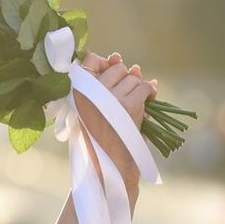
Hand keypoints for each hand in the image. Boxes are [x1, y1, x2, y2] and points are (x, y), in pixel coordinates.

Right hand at [75, 51, 158, 186]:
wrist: (106, 166)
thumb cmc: (95, 142)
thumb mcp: (84, 112)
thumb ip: (97, 84)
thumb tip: (117, 57)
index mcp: (75, 93)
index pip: (89, 61)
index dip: (103, 62)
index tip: (110, 65)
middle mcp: (90, 92)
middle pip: (116, 69)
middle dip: (124, 77)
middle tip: (125, 94)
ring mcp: (111, 98)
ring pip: (132, 78)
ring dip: (137, 88)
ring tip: (135, 102)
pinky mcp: (129, 107)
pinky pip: (144, 87)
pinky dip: (150, 91)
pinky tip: (149, 99)